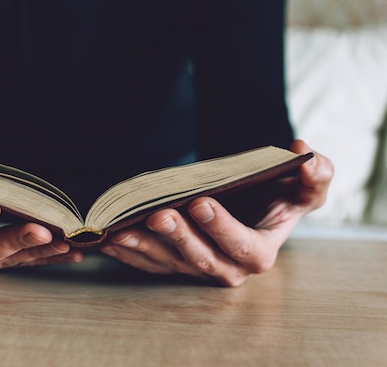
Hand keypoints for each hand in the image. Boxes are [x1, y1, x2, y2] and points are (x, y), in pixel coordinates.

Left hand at [99, 140, 333, 285]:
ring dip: (144, 247)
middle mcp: (227, 266)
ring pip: (169, 262)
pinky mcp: (174, 262)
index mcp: (259, 251)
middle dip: (178, 237)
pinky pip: (149, 261)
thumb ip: (314, 175)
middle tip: (158, 214)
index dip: (223, 228)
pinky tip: (109, 238)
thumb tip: (306, 156)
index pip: (243, 247)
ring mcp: (197, 267)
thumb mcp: (304, 185)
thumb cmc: (279, 195)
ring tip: (121, 229)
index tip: (201, 202)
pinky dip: (129, 252)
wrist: (252, 203)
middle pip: (201, 258)